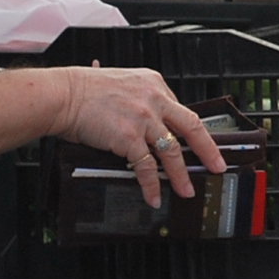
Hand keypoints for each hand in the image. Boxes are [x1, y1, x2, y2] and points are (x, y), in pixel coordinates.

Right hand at [56, 66, 227, 208]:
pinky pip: (146, 166)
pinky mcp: (129, 137)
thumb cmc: (83, 90)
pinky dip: (151, 185)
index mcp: (153, 83)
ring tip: (186, 190)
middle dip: (208, 151)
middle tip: (217, 166)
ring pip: (172, 151)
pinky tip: (153, 195)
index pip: (180, 110)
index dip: (190, 131)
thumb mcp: (122, 84)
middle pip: (191, 127)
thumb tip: (151, 123)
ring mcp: (143, 119)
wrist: (61, 95)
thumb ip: (140, 100)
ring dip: (180, 175)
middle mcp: (153, 99)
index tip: (197, 143)